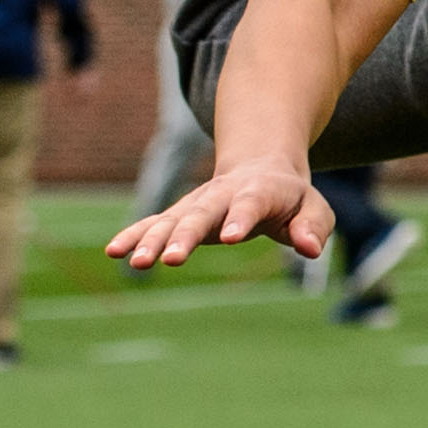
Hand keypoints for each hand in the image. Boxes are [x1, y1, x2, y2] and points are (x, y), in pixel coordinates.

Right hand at [108, 162, 324, 269]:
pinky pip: (155, 224)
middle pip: (202, 214)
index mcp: (260, 190)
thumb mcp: (314, 208)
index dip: (240, 218)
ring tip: (134, 261)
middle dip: (184, 236)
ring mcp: (198, 203)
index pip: (250, 204)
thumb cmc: (291, 197)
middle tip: (168, 260)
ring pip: (172, 219)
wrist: (261, 166)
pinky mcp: (181, 214)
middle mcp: (223, 193)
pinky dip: (135, 235)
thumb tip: (309, 249)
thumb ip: (313, 227)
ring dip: (152, 240)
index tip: (230, 238)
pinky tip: (114, 252)